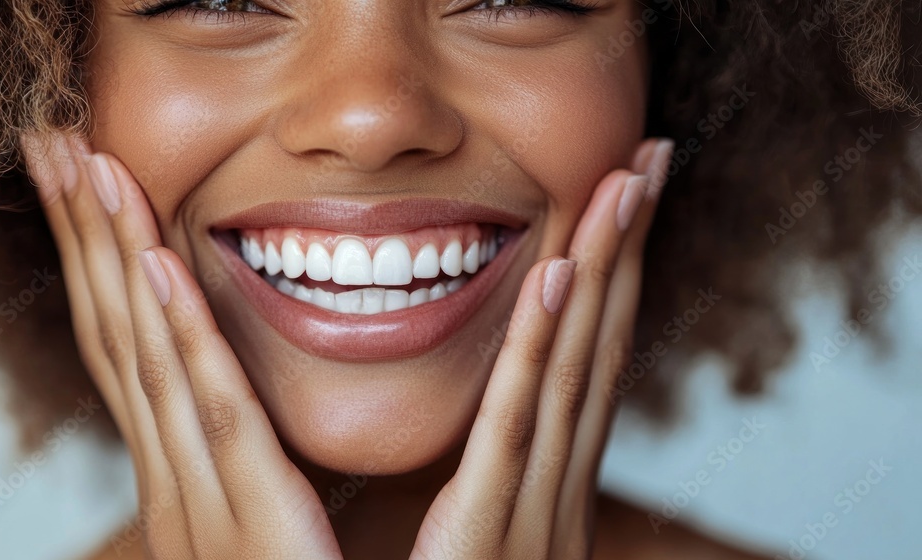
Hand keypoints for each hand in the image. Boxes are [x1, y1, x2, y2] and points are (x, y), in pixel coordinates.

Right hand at [21, 133, 342, 558]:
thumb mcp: (263, 508)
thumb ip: (245, 452)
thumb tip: (232, 388)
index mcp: (180, 466)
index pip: (130, 340)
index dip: (101, 255)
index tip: (85, 178)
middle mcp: (170, 471)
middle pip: (117, 330)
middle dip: (81, 234)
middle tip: (50, 142)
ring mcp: (196, 494)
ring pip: (145, 354)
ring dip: (113, 256)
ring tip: (84, 167)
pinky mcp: (248, 515)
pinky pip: (208, 412)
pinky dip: (177, 339)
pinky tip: (154, 269)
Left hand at [409, 138, 672, 559]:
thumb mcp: (484, 532)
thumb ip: (494, 475)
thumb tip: (501, 415)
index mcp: (545, 478)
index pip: (584, 358)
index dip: (611, 274)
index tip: (621, 201)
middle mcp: (554, 482)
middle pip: (598, 344)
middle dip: (630, 248)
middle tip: (650, 158)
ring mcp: (533, 505)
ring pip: (573, 368)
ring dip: (606, 269)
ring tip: (627, 182)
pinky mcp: (488, 531)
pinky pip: (518, 427)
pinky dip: (546, 350)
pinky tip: (566, 278)